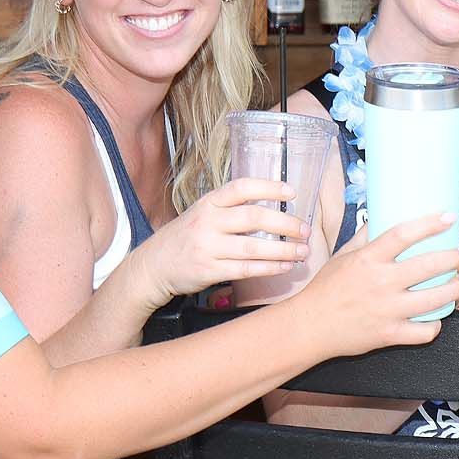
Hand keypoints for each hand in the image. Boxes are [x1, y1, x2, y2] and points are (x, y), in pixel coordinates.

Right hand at [137, 178, 309, 303]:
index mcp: (208, 203)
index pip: (241, 188)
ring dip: (283, 250)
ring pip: (253, 248)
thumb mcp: (202, 214)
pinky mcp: (208, 270)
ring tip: (303, 251)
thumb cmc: (185, 237)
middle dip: (285, 224)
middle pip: (253, 218)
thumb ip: (230, 210)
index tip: (292, 192)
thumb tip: (273, 208)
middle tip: (306, 229)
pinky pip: (245, 269)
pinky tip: (284, 267)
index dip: (268, 187)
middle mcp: (207, 222)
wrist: (152, 266)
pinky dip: (268, 268)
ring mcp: (207, 247)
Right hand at [298, 213, 458, 355]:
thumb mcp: (342, 256)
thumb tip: (381, 216)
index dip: (430, 224)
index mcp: (368, 259)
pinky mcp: (390, 334)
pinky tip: (438, 316)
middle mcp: (381, 282)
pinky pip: (425, 331)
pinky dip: (436, 325)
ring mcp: (387, 310)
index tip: (449, 218)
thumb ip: (365, 237)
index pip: (404, 234)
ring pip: (435, 299)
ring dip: (454, 289)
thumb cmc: (325, 290)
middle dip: (454, 259)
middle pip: (429, 266)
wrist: (310, 326)